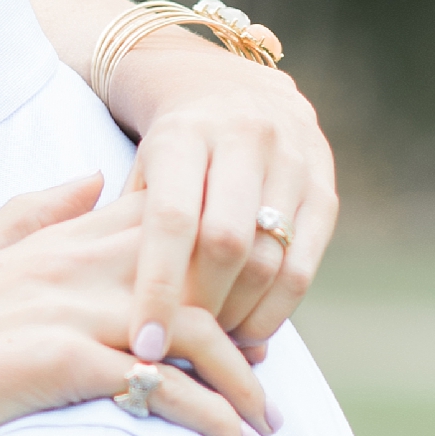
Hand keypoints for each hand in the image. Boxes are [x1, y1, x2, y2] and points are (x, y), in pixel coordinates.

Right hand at [0, 177, 271, 435]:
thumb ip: (35, 212)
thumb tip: (94, 173)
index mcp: (56, 241)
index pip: (163, 225)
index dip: (215, 258)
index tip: (239, 308)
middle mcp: (72, 269)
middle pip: (198, 275)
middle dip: (248, 320)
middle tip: (267, 370)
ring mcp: (72, 315)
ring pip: (196, 332)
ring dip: (243, 383)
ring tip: (263, 427)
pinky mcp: (66, 366)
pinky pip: (164, 387)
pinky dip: (212, 419)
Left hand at [107, 47, 336, 358]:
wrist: (235, 89)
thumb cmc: (171, 150)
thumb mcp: (138, 169)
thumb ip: (123, 228)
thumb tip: (110, 311)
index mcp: (184, 133)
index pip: (172, 219)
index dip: (159, 286)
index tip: (143, 343)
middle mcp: (244, 138)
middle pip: (227, 242)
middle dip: (203, 306)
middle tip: (180, 347)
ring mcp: (292, 161)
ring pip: (270, 258)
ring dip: (241, 315)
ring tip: (213, 346)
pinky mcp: (324, 188)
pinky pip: (305, 265)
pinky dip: (278, 309)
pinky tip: (250, 331)